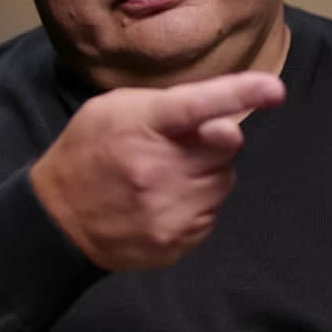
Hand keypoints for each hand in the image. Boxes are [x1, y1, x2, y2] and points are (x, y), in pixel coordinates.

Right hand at [30, 71, 285, 270]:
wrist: (58, 218)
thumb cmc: (89, 151)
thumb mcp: (114, 109)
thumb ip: (165, 104)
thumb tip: (218, 110)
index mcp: (144, 126)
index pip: (200, 106)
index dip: (240, 94)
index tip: (274, 90)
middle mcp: (160, 169)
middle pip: (228, 145)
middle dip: (215, 139)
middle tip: (186, 143)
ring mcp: (169, 210)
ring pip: (224, 181)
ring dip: (207, 174)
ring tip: (169, 174)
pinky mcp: (175, 241)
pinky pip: (212, 214)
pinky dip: (197, 204)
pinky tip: (165, 201)